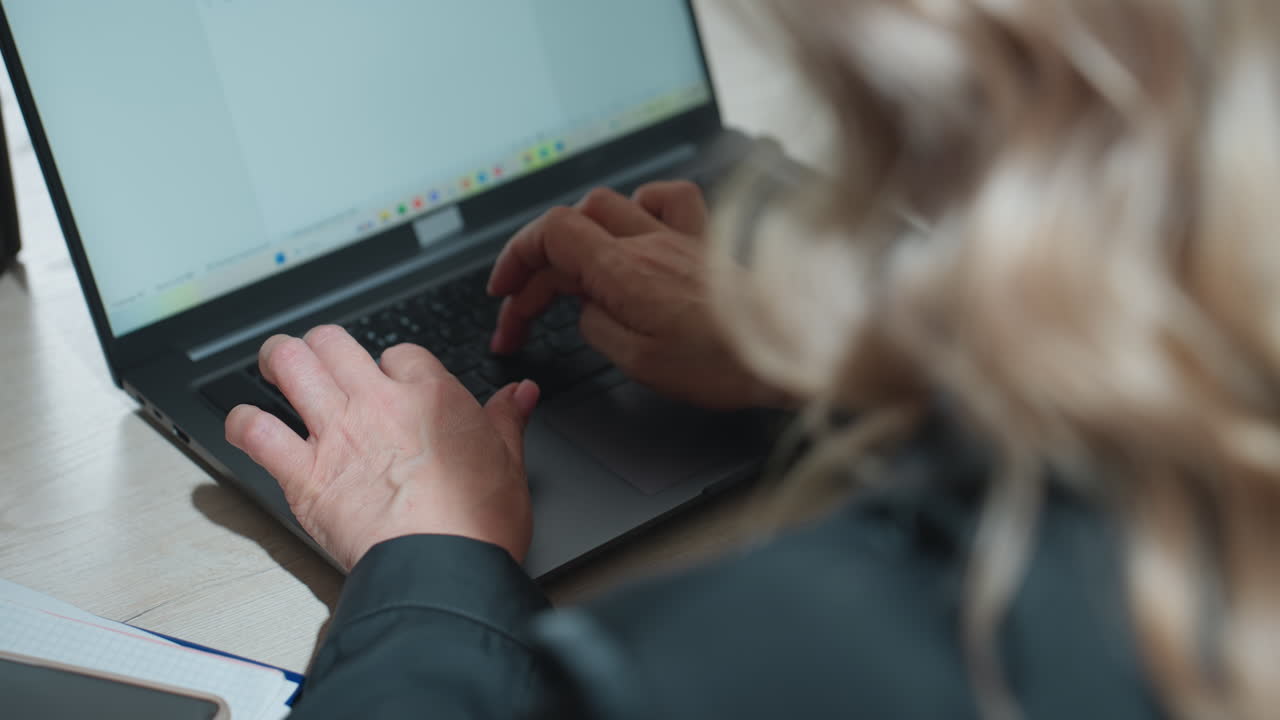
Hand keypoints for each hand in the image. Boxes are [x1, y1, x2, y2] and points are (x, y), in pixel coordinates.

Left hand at [224, 326, 539, 570]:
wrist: (443, 567)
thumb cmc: (479, 523)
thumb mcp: (510, 462)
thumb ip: (507, 419)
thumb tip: (520, 393)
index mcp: (430, 395)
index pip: (399, 352)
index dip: (393, 365)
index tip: (393, 382)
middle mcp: (376, 403)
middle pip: (333, 342)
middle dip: (323, 346)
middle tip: (320, 359)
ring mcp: (335, 434)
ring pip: (290, 364)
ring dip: (277, 360)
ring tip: (274, 367)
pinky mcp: (304, 475)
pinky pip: (256, 430)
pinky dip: (243, 423)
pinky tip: (246, 425)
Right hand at [487, 181, 788, 410]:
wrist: (791, 351)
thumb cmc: (724, 364)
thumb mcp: (639, 362)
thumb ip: (596, 327)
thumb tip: (583, 309)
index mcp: (624, 271)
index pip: (551, 235)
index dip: (516, 259)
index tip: (504, 297)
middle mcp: (649, 242)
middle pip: (571, 226)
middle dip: (537, 266)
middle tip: (525, 311)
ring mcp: (679, 237)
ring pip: (611, 204)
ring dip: (578, 233)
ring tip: (571, 269)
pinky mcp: (706, 243)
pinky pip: (668, 199)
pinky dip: (641, 207)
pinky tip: (637, 229)